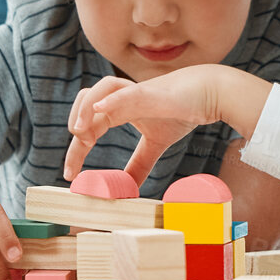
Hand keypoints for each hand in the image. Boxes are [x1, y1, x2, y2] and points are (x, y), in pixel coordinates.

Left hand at [65, 66, 222, 185]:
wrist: (209, 93)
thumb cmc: (181, 112)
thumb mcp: (155, 144)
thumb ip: (140, 164)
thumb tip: (129, 188)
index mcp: (118, 111)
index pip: (88, 128)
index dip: (75, 151)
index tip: (70, 175)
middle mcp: (121, 100)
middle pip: (84, 108)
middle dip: (74, 135)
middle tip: (75, 162)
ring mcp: (133, 93)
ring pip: (97, 91)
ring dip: (83, 110)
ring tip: (80, 134)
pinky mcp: (148, 91)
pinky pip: (124, 91)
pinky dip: (109, 99)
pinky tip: (99, 109)